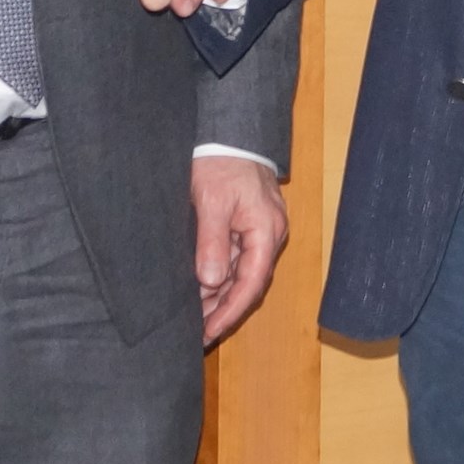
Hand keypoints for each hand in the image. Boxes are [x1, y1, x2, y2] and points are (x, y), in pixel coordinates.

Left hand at [190, 155, 289, 344]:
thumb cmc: (221, 162)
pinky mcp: (249, 224)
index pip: (251, 283)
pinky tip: (200, 287)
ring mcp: (261, 230)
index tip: (209, 331)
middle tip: (197, 333)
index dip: (230, 311)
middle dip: (223, 308)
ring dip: (219, 294)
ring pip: (241, 272)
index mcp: (266, 231)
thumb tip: (211, 282)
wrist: (230, 131)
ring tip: (193, 315)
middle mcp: (269, 235)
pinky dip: (219, 275)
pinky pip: (237, 258)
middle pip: (249, 283)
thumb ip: (212, 242)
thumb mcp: (212, 201)